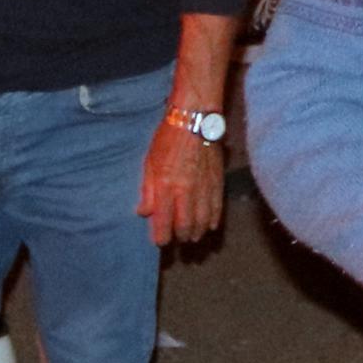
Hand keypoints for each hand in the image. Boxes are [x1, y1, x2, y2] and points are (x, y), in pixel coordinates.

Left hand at [139, 112, 224, 244]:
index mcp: (165, 186)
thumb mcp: (149, 163)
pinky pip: (217, 208)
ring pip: (202, 220)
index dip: (161, 237)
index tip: (160, 242)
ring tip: (192, 237)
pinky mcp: (218, 182)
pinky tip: (208, 226)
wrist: (194, 120)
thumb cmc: (167, 139)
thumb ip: (147, 191)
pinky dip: (213, 220)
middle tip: (177, 240)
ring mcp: (204, 187)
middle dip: (180, 237)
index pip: (163, 221)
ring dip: (197, 232)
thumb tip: (144, 212)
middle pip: (185, 225)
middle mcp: (186, 190)